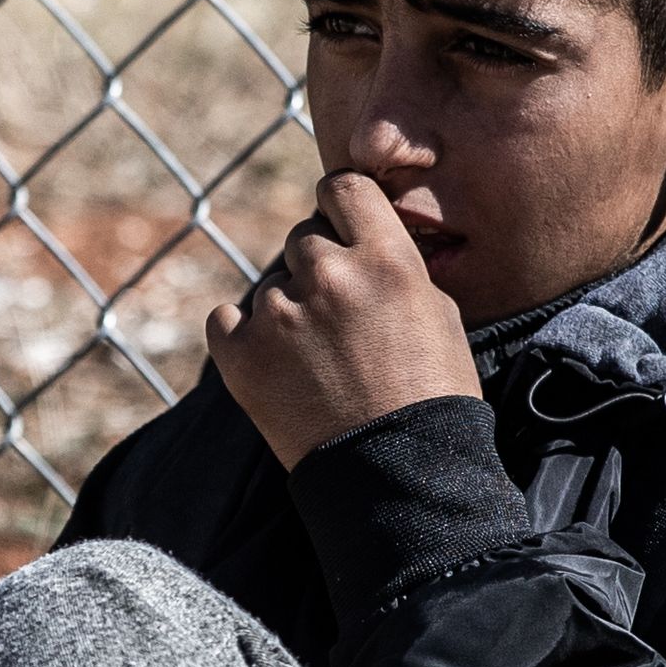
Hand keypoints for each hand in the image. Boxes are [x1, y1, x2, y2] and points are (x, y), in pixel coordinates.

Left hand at [207, 171, 484, 467]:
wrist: (399, 478)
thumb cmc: (431, 399)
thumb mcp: (439, 313)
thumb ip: (395, 264)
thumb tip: (362, 238)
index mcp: (386, 258)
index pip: (342, 187)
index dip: (340, 207)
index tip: (341, 228)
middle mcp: (329, 275)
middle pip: (303, 237)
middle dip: (318, 268)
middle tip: (339, 320)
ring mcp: (280, 315)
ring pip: (270, 284)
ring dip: (288, 310)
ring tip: (319, 363)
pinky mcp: (241, 356)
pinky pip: (226, 320)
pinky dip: (244, 337)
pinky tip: (275, 365)